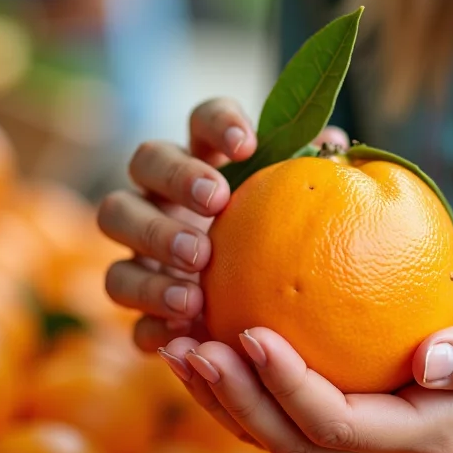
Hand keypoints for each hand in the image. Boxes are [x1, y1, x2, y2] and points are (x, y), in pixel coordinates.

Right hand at [98, 97, 346, 350]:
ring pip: (115, 221)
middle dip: (176, 178)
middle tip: (215, 205)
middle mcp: (163, 194)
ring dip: (153, 244)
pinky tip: (184, 332)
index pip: (202, 121)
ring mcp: (140, 245)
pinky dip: (150, 319)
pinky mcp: (138, 303)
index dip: (219, 123)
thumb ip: (309, 182)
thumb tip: (337, 143)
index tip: (248, 144)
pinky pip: (126, 306)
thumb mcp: (297, 216)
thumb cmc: (284, 251)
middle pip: (145, 159)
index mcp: (208, 162)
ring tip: (195, 277)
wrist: (257, 323)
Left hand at [158, 265, 452, 452]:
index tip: (250, 331)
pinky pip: (277, 402)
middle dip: (234, 399)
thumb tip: (428, 362)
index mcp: (425, 434)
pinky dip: (235, 376)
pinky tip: (202, 331)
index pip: (339, 424)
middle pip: (292, 441)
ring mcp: (362, 431)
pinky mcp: (344, 405)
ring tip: (174, 343)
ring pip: (273, 431)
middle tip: (188, 344)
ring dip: (219, 393)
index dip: (288, 387)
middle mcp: (385, 446)